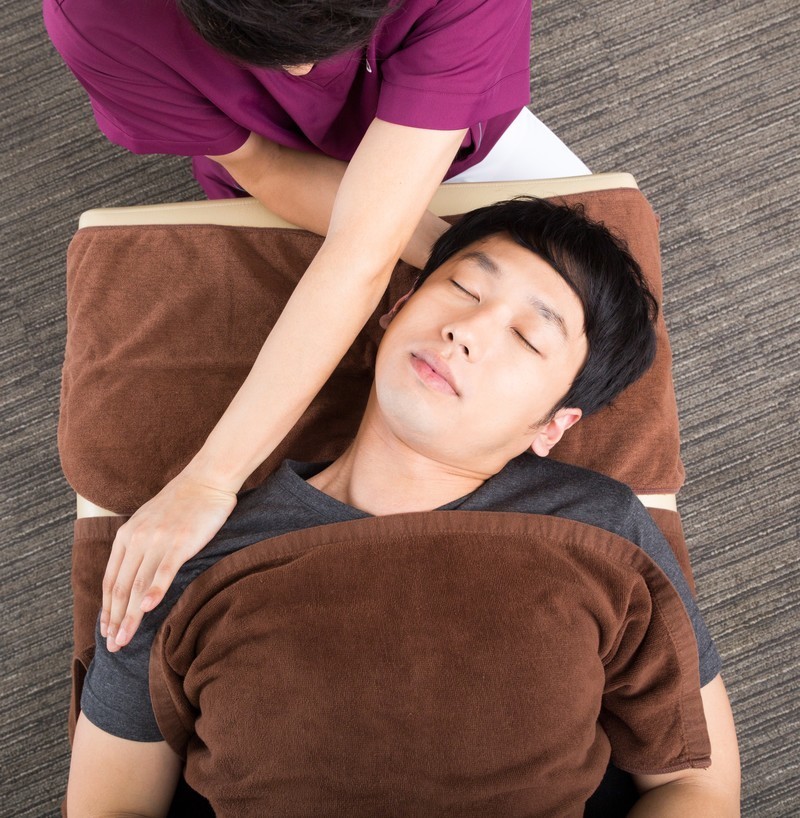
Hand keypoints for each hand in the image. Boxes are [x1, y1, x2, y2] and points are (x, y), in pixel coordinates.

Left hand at [101, 471, 237, 651]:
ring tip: (124, 638)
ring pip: (138, 585)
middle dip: (114, 620)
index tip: (106, 631)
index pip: (110, 580)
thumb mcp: (150, 521)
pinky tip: (147, 609)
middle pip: (120, 587)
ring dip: (130, 615)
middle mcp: (137, 539)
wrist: (206, 480)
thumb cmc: (182, 502)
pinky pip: (164, 570)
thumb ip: (139, 545)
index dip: (106, 609)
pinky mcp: (180, 542)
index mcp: (127, 535)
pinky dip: (154, 591)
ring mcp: (158, 541)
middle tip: (113, 645)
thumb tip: (133, 574)